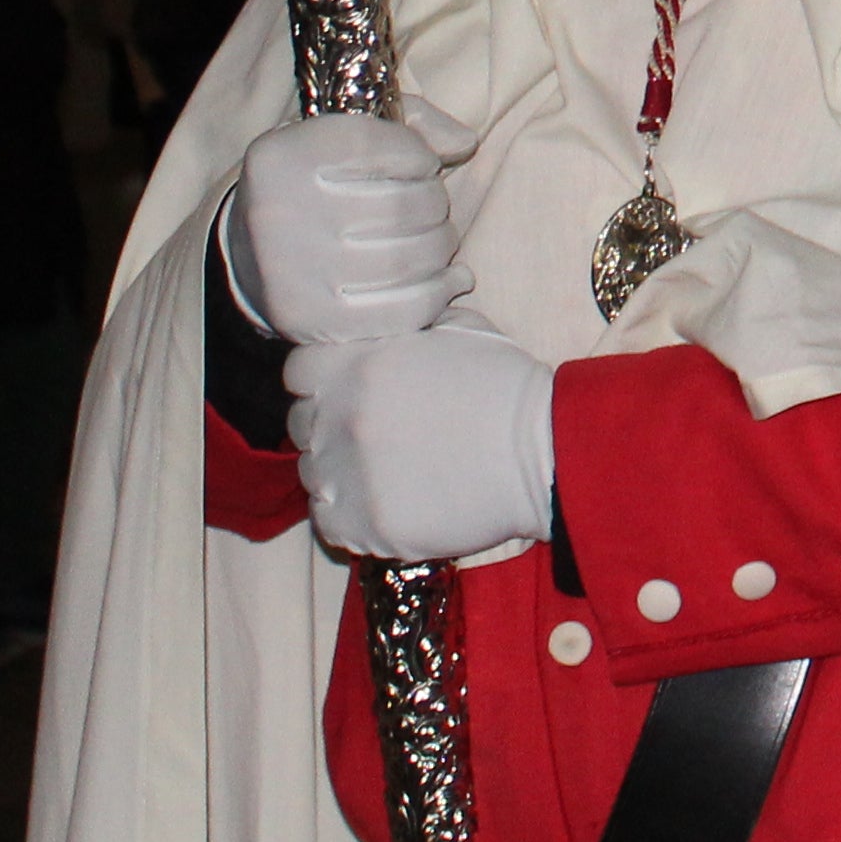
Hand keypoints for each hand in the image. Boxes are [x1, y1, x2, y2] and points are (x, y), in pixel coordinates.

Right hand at [224, 102, 472, 346]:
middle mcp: (277, 215)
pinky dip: (439, 293)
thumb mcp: (349, 134)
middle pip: (399, 206)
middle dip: (435, 203)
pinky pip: (401, 311)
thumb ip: (413, 121)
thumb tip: (464, 143)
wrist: (253, 256)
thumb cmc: (320, 184)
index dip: (416, 153)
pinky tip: (449, 278)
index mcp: (281, 159)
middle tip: (433, 207)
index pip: (375, 144)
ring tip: (437, 239)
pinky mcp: (312, 323)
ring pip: (405, 260)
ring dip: (440, 247)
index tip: (421, 164)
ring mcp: (291, 275)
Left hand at [283, 319, 554, 562]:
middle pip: (300, 424)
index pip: (298, 372)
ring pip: (312, 474)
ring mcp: (350, 475)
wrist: (542, 452)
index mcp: (358, 363)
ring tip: (382, 470)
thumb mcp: (457, 328)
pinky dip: (347, 514)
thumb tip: (389, 317)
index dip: (321, 379)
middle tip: (370, 433)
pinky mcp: (365, 524)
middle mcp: (343, 417)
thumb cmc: (503, 386)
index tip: (346, 390)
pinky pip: (328, 521)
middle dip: (328, 425)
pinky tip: (382, 501)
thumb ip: (405, 324)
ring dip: (337, 471)